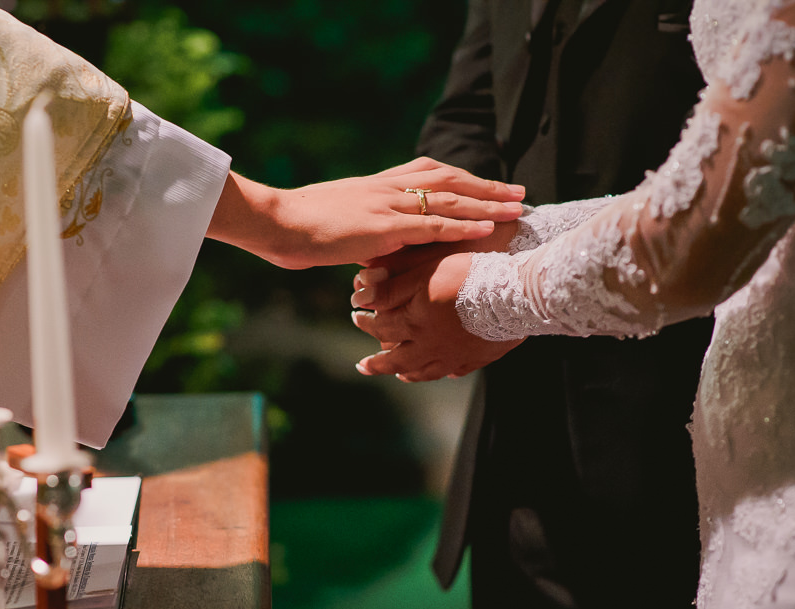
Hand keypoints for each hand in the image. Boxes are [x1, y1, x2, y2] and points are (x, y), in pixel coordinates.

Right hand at [206, 157, 524, 268]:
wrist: (276, 220)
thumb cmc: (297, 226)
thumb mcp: (337, 223)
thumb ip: (361, 230)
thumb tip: (373, 247)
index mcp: (378, 185)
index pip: (430, 174)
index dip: (463, 180)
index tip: (487, 185)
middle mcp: (388, 188)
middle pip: (450, 180)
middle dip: (487, 186)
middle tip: (518, 192)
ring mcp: (388, 205)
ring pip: (450, 199)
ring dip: (487, 202)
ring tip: (516, 207)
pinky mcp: (383, 227)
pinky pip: (432, 225)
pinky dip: (463, 225)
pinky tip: (487, 228)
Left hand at [350, 244, 524, 380]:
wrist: (512, 292)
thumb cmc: (467, 276)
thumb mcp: (423, 273)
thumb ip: (390, 288)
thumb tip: (358, 298)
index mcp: (415, 324)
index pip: (381, 329)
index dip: (366, 323)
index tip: (357, 318)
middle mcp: (432, 346)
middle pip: (398, 360)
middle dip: (378, 363)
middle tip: (364, 366)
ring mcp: (456, 356)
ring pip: (426, 371)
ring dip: (409, 373)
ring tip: (400, 374)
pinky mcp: (479, 356)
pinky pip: (458, 370)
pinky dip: (447, 372)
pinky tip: (446, 372)